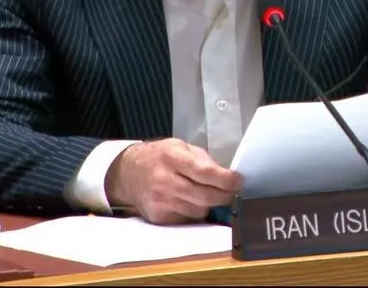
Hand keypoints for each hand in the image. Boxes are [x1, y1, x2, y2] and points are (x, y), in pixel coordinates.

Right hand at [105, 138, 242, 224]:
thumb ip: (203, 160)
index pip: (205, 173)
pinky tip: (188, 201)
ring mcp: (160, 201)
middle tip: (232, 192)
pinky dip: (193, 211)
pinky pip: (187, 219)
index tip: (239, 181)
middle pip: (205, 196)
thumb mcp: (180, 148)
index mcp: (172, 158)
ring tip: (205, 193)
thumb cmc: (160, 157)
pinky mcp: (158, 217)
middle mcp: (164, 180)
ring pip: (199, 211)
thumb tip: (227, 177)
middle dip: (224, 196)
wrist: (128, 173)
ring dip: (208, 204)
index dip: (226, 180)